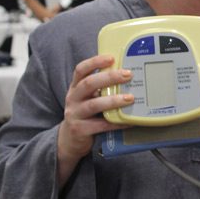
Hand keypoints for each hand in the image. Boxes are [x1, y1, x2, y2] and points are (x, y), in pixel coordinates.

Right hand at [57, 55, 133, 183]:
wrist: (69, 140)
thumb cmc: (85, 113)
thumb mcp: (88, 97)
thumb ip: (100, 87)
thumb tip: (127, 75)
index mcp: (75, 87)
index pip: (81, 70)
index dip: (95, 62)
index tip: (111, 58)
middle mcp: (73, 98)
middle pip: (88, 84)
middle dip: (109, 78)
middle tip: (128, 75)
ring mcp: (74, 114)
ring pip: (93, 105)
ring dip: (113, 100)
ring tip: (130, 98)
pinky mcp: (80, 130)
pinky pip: (100, 125)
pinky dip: (116, 123)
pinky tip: (129, 121)